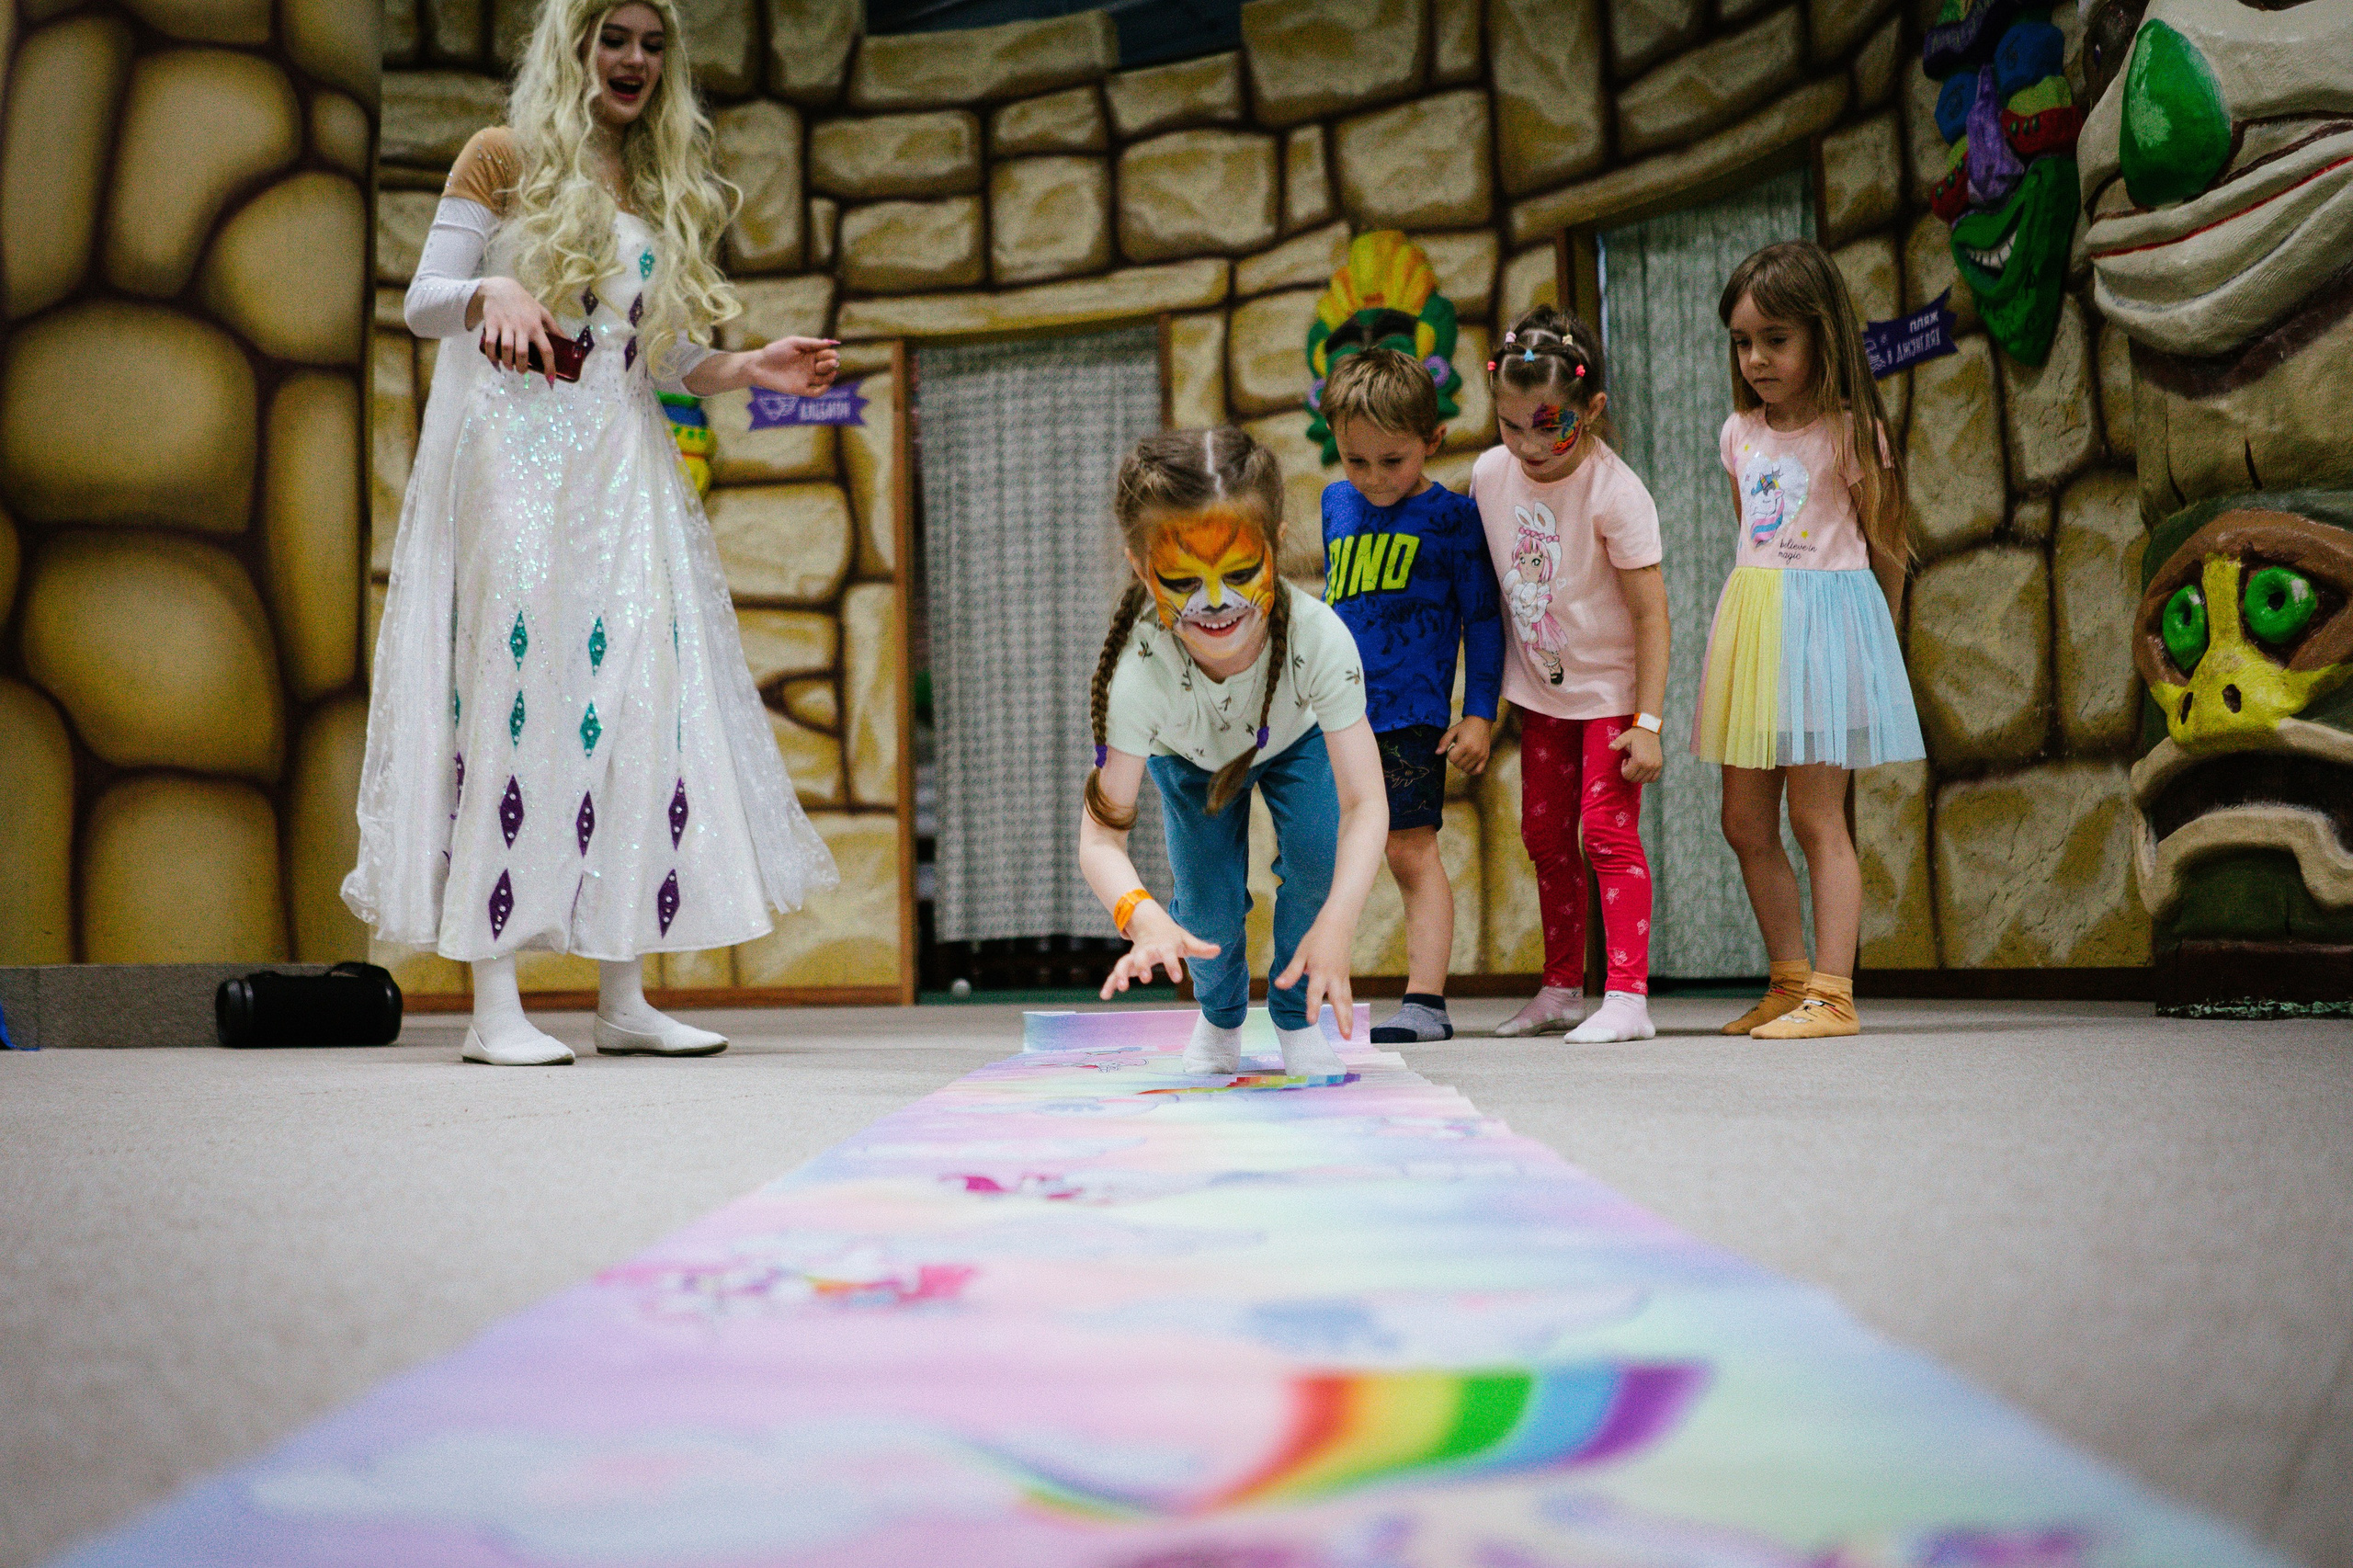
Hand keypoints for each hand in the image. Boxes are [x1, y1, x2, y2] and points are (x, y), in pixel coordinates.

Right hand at [476, 277, 560, 376]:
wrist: (501, 288)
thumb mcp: (542, 312)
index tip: (550, 379)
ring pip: (507, 350)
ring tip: (509, 366)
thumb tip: (568, 341)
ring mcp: (506, 325)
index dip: (550, 366)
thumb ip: (554, 327)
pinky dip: (491, 355)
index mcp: (536, 326)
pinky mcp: (492, 323)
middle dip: (522, 367)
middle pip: (523, 353)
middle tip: (522, 371)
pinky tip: (495, 361)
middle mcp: (522, 327)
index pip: (546, 349)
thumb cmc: (524, 303)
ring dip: (508, 363)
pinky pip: (490, 343)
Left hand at [747, 336, 840, 397]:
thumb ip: (811, 343)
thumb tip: (828, 343)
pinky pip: (816, 393)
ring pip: (825, 380)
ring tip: (831, 372)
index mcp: (809, 354)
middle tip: (832, 362)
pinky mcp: (801, 389)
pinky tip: (826, 384)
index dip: (831, 354)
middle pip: (827, 367)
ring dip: (830, 376)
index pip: (826, 355)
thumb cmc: (775, 351)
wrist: (760, 366)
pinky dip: (823, 390)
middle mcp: (810, 367)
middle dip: (832, 364)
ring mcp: (806, 378)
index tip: (833, 353)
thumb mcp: (793, 342)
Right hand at [1099, 903, 1217, 997]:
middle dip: (1143, 967)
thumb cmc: (1172, 936)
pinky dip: (1109, 983)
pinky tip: (1105, 996)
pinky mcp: (1128, 963)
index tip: (1177, 979)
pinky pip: (1117, 973)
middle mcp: (1147, 950)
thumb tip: (1218, 950)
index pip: (1168, 954)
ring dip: (1122, 974)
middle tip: (1146, 979)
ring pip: (1125, 964)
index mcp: (1163, 945)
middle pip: (1142, 956)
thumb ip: (1200, 947)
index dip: (1172, 965)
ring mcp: (1135, 956)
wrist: (1150, 923)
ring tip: (1120, 987)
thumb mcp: (1186, 940)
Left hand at [1274, 918, 1354, 1037]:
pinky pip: (1349, 995)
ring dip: (1349, 1018)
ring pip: (1347, 1001)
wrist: (1338, 925)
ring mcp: (1342, 977)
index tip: (1311, 1021)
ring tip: (1349, 1035)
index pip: (1315, 992)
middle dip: (1343, 1019)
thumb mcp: (1301, 953)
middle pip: (1339, 1001)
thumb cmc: (1317, 938)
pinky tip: (1349, 1019)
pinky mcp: (1345, 976)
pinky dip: (1350, 1008)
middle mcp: (1334, 977)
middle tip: (1345, 1036)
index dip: (1313, 1007)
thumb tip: (1279, 985)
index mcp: (1320, 971)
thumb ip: (1291, 972)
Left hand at [1438, 715, 1491, 774]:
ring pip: (1466, 769)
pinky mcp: (1485, 757)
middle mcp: (1473, 752)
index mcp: (1464, 745)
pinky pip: (1478, 771)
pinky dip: (1472, 771)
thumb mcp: (1452, 731)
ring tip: (1464, 755)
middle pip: (1458, 765)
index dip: (1450, 754)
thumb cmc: (1465, 726)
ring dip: (1462, 764)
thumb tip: (1437, 753)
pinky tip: (1469, 765)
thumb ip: (1444, 742)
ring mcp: (1480, 756)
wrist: (1480, 722)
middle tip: (1458, 751)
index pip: (1452, 759)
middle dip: (1455, 759)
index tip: (1453, 747)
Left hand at [1610, 723, 1663, 783]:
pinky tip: (1644, 768)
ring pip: (1643, 781)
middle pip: (1635, 779)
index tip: (1626, 759)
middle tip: (1631, 761)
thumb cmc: (1635, 735)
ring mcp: (1655, 766)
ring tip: (1637, 764)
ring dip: (1638, 775)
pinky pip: (1653, 779)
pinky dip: (1647, 777)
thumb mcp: (1625, 738)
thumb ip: (1618, 743)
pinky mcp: (1660, 765)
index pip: (1628, 775)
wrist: (1649, 730)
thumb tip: (1610, 747)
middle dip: (1630, 772)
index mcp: (1639, 760)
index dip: (1623, 769)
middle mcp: (1648, 765)